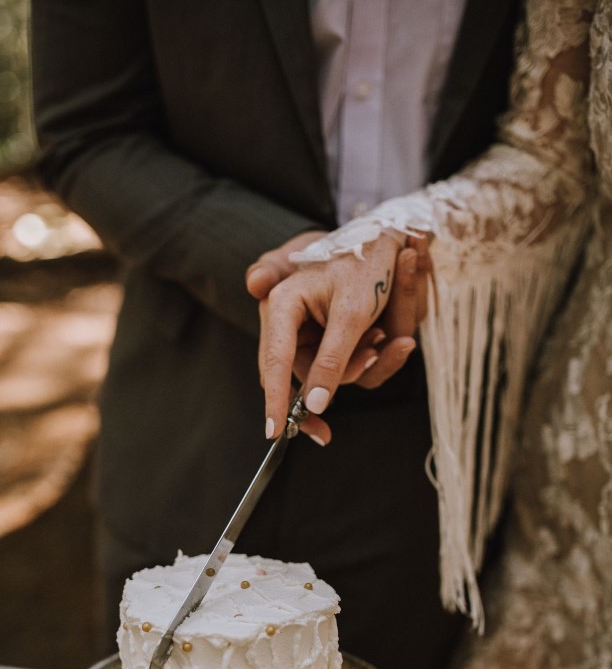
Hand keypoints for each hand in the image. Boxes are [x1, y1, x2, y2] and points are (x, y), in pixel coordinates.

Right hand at [258, 231, 405, 439]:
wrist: (391, 237)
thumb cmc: (365, 262)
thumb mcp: (351, 312)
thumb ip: (331, 359)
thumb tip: (313, 404)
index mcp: (283, 307)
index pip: (274, 365)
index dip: (275, 401)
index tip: (274, 431)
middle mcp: (292, 325)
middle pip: (302, 376)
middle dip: (340, 376)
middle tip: (376, 351)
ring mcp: (314, 336)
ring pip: (331, 375)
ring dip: (364, 363)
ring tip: (387, 335)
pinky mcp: (335, 342)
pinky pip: (352, 367)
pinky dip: (376, 359)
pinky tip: (394, 341)